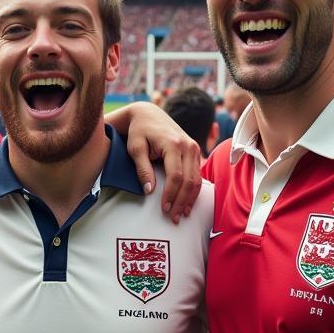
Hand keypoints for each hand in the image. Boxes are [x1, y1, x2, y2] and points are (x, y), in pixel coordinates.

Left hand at [112, 103, 202, 221]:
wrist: (148, 114)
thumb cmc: (138, 131)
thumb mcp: (135, 148)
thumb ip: (142, 169)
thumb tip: (149, 191)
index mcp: (173, 144)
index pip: (176, 176)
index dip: (171, 195)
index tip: (164, 209)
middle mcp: (188, 146)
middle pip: (190, 180)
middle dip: (182, 202)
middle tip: (173, 218)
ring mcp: (194, 148)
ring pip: (197, 179)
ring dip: (190, 199)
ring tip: (181, 215)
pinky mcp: (194, 151)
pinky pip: (198, 174)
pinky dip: (194, 191)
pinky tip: (188, 203)